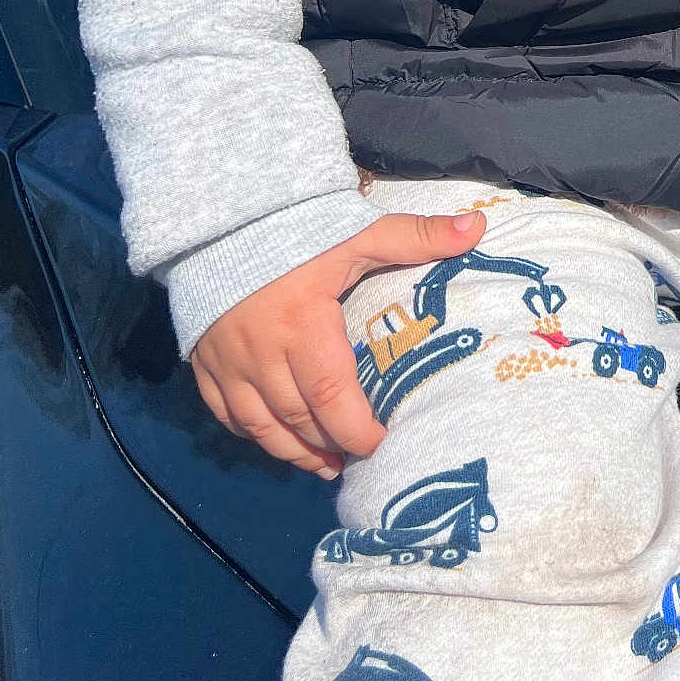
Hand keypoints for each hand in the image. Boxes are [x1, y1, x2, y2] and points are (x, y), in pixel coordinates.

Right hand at [188, 206, 486, 479]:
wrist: (218, 216)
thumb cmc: (295, 227)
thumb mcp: (358, 230)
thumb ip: (416, 236)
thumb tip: (476, 227)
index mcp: (303, 327)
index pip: (333, 396)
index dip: (357, 430)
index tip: (380, 443)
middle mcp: (261, 354)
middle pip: (298, 419)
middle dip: (329, 444)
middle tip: (355, 458)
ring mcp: (226, 363)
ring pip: (260, 426)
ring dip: (292, 451)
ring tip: (323, 464)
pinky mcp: (202, 362)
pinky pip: (226, 414)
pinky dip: (252, 432)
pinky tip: (274, 438)